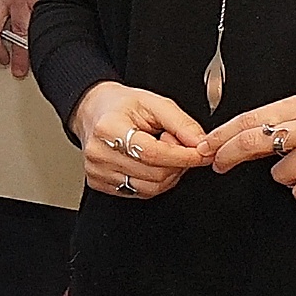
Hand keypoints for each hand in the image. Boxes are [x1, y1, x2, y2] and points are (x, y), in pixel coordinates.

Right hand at [73, 80, 208, 203]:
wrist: (93, 112)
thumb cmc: (121, 106)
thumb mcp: (154, 103)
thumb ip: (181, 123)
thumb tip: (201, 144)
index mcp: (109, 129)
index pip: (152, 153)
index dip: (182, 156)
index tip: (202, 153)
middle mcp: (99, 153)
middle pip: (154, 173)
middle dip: (177, 163)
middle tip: (177, 144)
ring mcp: (97, 171)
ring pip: (150, 188)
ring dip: (168, 174)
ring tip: (163, 152)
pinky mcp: (99, 183)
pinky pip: (139, 192)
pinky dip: (155, 181)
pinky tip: (152, 164)